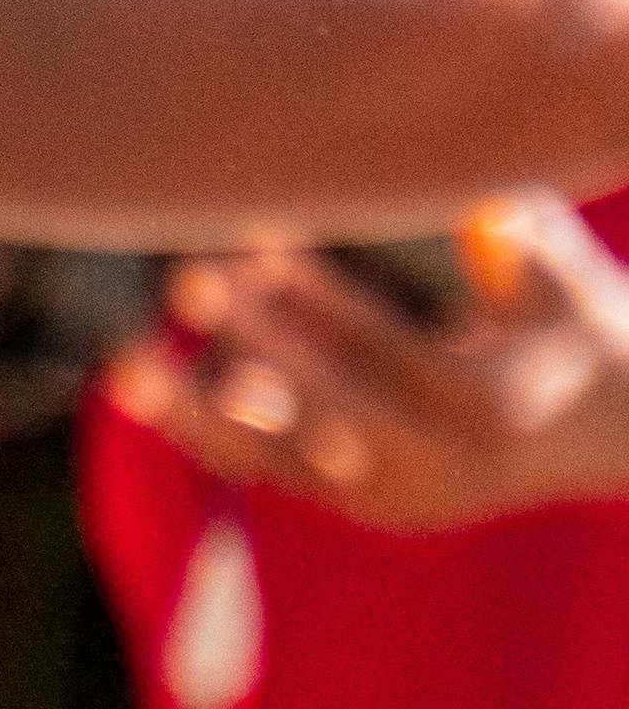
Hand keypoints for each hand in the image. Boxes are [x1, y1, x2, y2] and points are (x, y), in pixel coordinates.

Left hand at [103, 196, 628, 526]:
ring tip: (129, 366)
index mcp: (495, 404)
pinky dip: (220, 434)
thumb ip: (522, 245)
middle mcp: (447, 468)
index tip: (258, 236)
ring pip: (290, 457)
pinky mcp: (371, 507)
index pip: (390, 346)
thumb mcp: (568, 278)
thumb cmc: (577, 317)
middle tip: (185, 278)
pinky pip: (283, 472)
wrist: (607, 423)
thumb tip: (472, 201)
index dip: (320, 293)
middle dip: (255, 339)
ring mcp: (404, 497)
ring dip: (203, 413)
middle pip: (331, 400)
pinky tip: (154, 392)